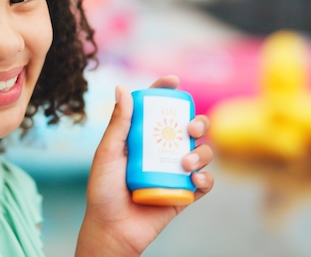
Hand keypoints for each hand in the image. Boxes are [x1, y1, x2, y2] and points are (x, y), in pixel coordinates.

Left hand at [75, 75, 213, 255]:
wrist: (112, 228)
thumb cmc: (104, 191)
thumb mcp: (107, 153)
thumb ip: (118, 123)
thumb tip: (122, 88)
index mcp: (142, 138)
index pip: (157, 109)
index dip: (167, 92)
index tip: (174, 82)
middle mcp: (162, 151)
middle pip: (189, 127)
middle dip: (198, 121)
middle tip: (190, 127)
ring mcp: (175, 172)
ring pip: (202, 152)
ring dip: (201, 153)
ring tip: (185, 164)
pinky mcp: (185, 193)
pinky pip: (205, 182)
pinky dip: (206, 178)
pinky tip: (195, 179)